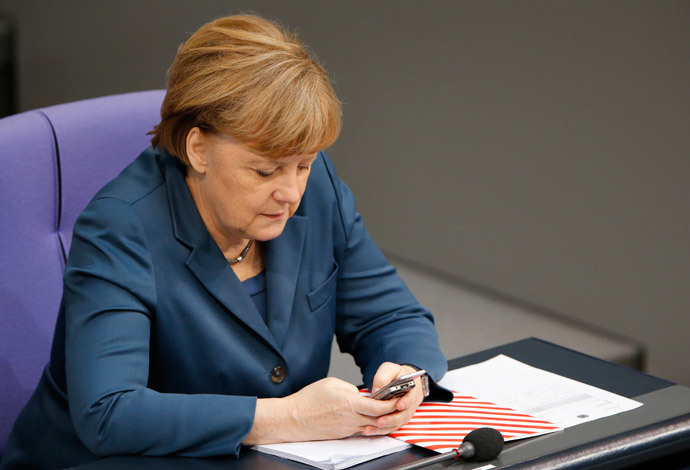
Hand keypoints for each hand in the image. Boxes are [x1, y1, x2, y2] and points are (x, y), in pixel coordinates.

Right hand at [243, 377, 398, 443]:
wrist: (293, 419)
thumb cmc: (308, 400)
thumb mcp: (332, 384)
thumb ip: (351, 388)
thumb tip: (361, 394)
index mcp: (350, 404)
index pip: (378, 406)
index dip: (392, 403)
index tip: (399, 397)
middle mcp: (351, 419)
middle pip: (379, 418)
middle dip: (391, 411)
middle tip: (400, 403)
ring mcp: (347, 429)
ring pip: (372, 425)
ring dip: (382, 419)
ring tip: (389, 410)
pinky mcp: (343, 434)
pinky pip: (361, 429)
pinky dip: (370, 424)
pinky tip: (373, 417)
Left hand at [362, 363, 424, 435]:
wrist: (404, 381)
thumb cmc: (397, 374)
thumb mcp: (390, 369)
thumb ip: (383, 377)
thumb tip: (377, 389)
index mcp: (412, 388)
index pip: (412, 397)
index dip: (406, 402)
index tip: (399, 405)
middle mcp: (411, 402)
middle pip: (405, 414)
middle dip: (392, 419)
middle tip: (380, 422)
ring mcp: (406, 412)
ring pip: (398, 423)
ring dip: (385, 427)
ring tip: (372, 428)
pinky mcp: (399, 418)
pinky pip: (392, 426)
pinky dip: (382, 430)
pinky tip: (371, 430)